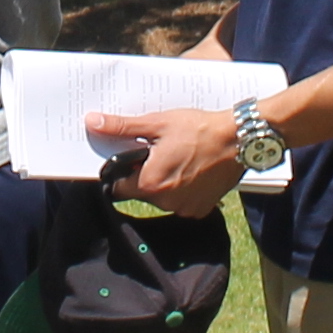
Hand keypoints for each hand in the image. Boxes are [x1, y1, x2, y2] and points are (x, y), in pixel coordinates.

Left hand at [91, 106, 242, 217]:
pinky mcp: (201, 209)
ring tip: (179, 158)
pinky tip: (193, 170)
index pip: (118, 186)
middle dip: (145, 174)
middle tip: (160, 152)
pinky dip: (184, 190)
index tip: (133, 157)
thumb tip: (93, 122)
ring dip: (165, 182)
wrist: (239, 140)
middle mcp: (164, 202)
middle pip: (141, 192)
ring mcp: (184, 208)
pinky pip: (183, 202)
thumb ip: (122, 127)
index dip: (122, 170)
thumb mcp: (157, 124)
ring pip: (162, 198)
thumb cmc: (198, 129)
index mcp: (148, 184)